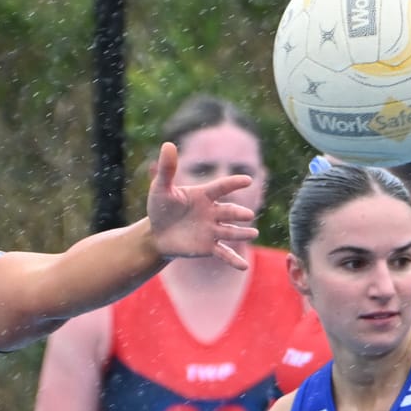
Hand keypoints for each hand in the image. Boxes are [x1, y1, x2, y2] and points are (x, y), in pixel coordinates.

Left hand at [145, 141, 257, 268]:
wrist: (157, 234)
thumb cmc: (160, 208)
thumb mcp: (160, 188)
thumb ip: (167, 169)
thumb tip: (167, 144)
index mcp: (204, 195)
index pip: (221, 187)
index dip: (234, 183)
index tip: (247, 180)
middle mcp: (212, 212)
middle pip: (229, 211)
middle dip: (238, 214)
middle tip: (247, 216)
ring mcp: (212, 230)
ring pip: (230, 231)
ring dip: (242, 233)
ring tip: (253, 233)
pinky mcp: (208, 247)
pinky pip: (224, 253)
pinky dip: (233, 260)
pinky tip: (243, 267)